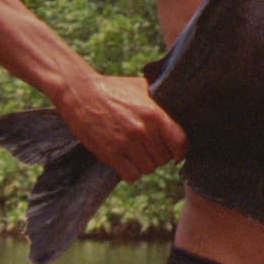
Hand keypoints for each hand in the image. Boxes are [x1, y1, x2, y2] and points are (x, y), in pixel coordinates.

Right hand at [57, 74, 187, 181]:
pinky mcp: (110, 154)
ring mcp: (126, 143)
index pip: (181, 144)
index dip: (179, 150)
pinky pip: (131, 175)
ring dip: (144, 164)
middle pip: (164, 159)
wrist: (81, 93)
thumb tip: (182, 105)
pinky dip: (130, 171)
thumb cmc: (115, 88)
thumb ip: (163, 99)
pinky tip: (126, 159)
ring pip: (148, 168)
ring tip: (136, 151)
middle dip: (159, 155)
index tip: (174, 150)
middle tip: (149, 147)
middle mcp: (143, 130)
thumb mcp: (143, 87)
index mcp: (155, 114)